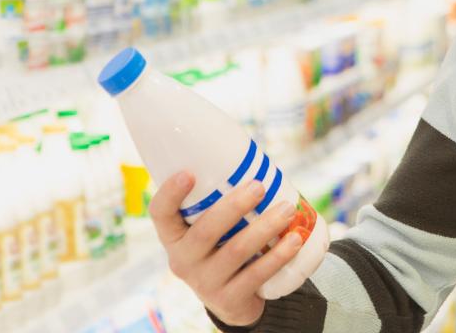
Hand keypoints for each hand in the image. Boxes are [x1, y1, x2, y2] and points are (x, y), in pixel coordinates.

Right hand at [150, 171, 305, 326]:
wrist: (232, 299)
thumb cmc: (223, 247)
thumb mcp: (212, 229)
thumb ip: (220, 200)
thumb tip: (255, 156)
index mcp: (173, 236)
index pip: (160, 214)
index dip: (170, 194)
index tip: (189, 173)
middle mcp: (182, 260)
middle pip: (205, 231)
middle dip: (234, 206)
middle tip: (259, 186)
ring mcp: (204, 283)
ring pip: (236, 251)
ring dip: (265, 227)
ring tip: (287, 209)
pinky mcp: (229, 300)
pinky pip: (256, 275)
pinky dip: (279, 256)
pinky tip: (295, 240)